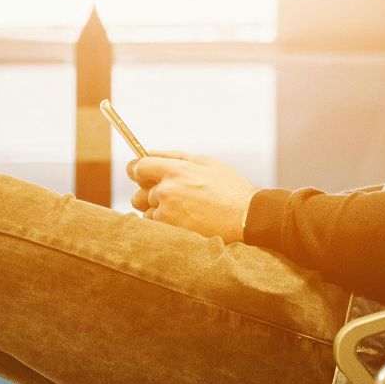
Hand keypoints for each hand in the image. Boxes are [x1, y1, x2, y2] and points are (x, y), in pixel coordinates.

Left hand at [126, 150, 257, 241]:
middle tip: (171, 197)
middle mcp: (167, 191)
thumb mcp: (206, 163)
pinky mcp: (170, 232)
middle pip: (138, 193)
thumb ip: (174, 156)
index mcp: (175, 171)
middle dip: (149, 195)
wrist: (246, 218)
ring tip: (183, 211)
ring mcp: (167, 213)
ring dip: (157, 211)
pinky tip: (186, 222)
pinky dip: (165, 225)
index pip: (138, 167)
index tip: (142, 176)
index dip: (138, 171)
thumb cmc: (230, 188)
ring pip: (147, 212)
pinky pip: (156, 227)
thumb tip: (148, 151)